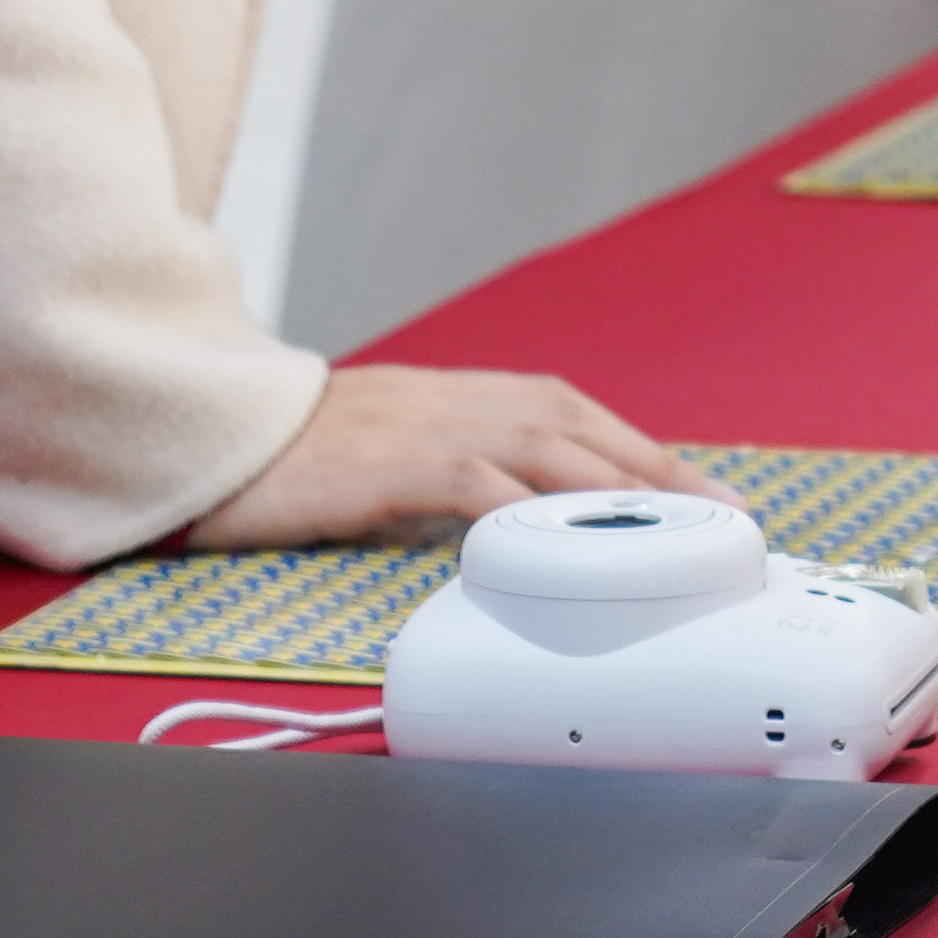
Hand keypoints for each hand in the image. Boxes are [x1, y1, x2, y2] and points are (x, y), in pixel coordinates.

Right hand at [187, 365, 715, 545]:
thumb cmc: (306, 450)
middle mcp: (459, 400)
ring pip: (545, 445)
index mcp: (465, 395)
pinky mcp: (389, 465)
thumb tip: (529, 514)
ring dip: (616, 488)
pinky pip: (472, 485)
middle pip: (581, 425)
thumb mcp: (399, 444)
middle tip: (721, 515)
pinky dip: (524, 509)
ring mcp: (426, 427)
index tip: (706, 491)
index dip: (646, 450)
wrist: (215, 427)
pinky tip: (563, 542)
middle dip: (659, 470)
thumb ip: (463, 464)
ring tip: (672, 531)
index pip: (577, 414)